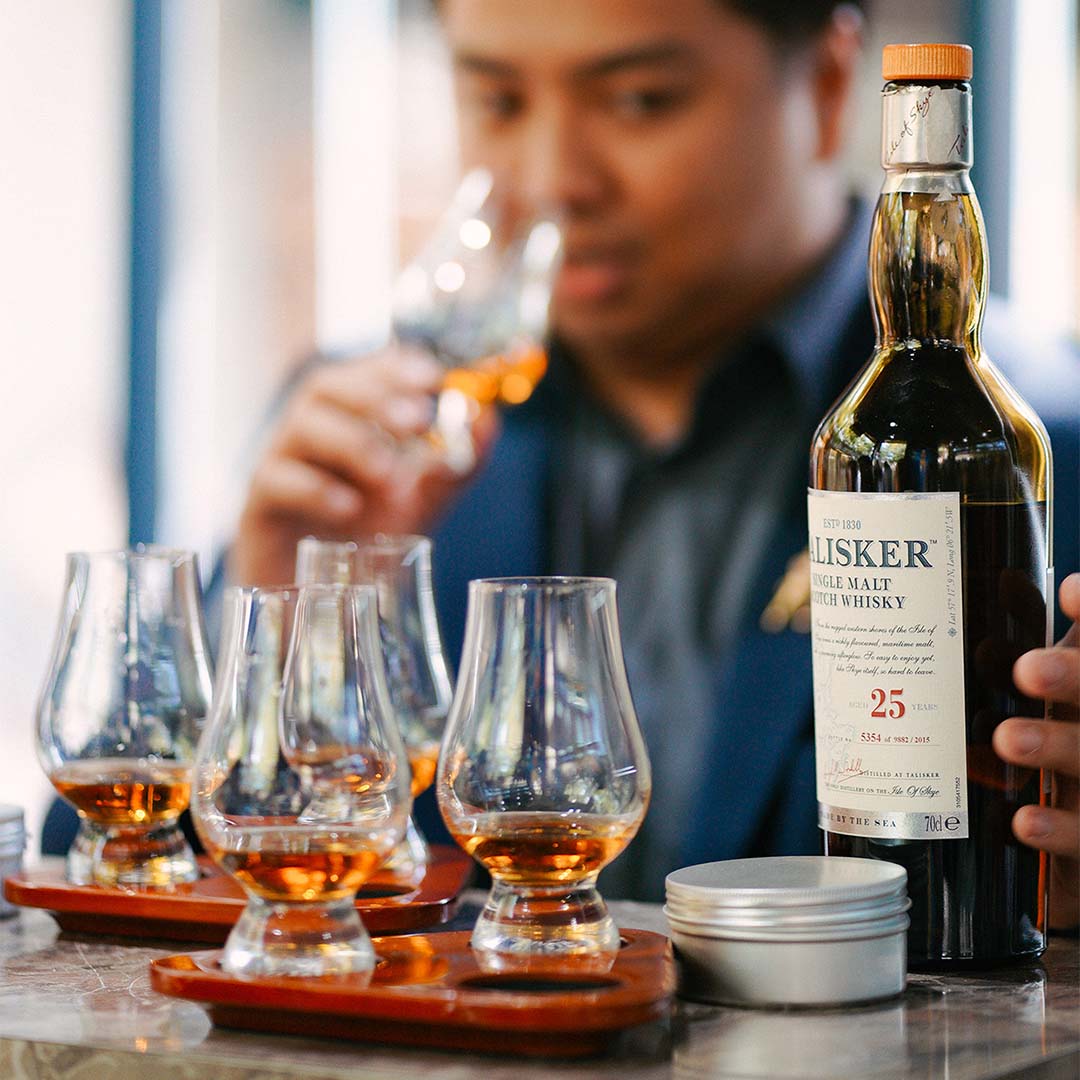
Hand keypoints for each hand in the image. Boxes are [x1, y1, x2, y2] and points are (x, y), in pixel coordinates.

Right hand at [230, 345, 498, 586]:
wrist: (322, 606)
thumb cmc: (368, 543)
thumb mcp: (420, 504)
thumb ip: (453, 467)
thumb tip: (489, 420)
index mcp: (351, 422)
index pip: (365, 373)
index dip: (395, 367)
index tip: (433, 375)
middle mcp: (311, 434)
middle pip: (326, 386)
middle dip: (374, 395)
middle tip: (418, 418)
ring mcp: (280, 466)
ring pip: (300, 427)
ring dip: (350, 441)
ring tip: (389, 473)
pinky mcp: (258, 508)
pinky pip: (275, 481)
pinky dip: (315, 489)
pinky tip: (350, 508)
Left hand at [993, 572, 1079, 929]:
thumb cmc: (1077, 749)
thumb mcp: (1072, 695)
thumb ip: (1065, 651)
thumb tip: (1032, 584)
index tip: (1069, 589)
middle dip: (1075, 681)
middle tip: (1026, 669)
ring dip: (1057, 748)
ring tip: (1008, 737)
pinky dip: (1059, 831)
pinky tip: (1022, 820)